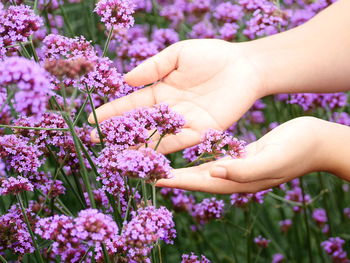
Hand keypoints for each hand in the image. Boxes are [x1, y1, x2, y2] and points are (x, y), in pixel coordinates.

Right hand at [89, 39, 264, 152]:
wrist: (245, 65)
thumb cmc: (212, 55)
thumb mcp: (177, 54)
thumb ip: (153, 67)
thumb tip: (126, 80)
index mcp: (161, 90)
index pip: (131, 104)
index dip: (112, 112)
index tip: (92, 120)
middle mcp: (169, 109)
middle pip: (139, 124)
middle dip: (117, 133)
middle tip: (95, 142)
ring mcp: (184, 121)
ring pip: (156, 136)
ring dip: (136, 145)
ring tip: (115, 154)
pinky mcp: (202, 130)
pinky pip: (178, 141)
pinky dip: (162, 149)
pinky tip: (145, 155)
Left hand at [156, 117, 333, 193]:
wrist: (317, 141)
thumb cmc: (299, 149)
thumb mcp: (272, 159)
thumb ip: (244, 170)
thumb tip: (212, 173)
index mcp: (240, 181)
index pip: (200, 184)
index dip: (176, 181)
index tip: (153, 178)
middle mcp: (235, 177)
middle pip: (196, 179)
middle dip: (172, 176)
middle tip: (148, 170)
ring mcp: (238, 167)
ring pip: (202, 170)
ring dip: (181, 168)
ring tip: (160, 162)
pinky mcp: (241, 156)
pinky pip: (214, 158)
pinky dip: (197, 157)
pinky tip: (187, 151)